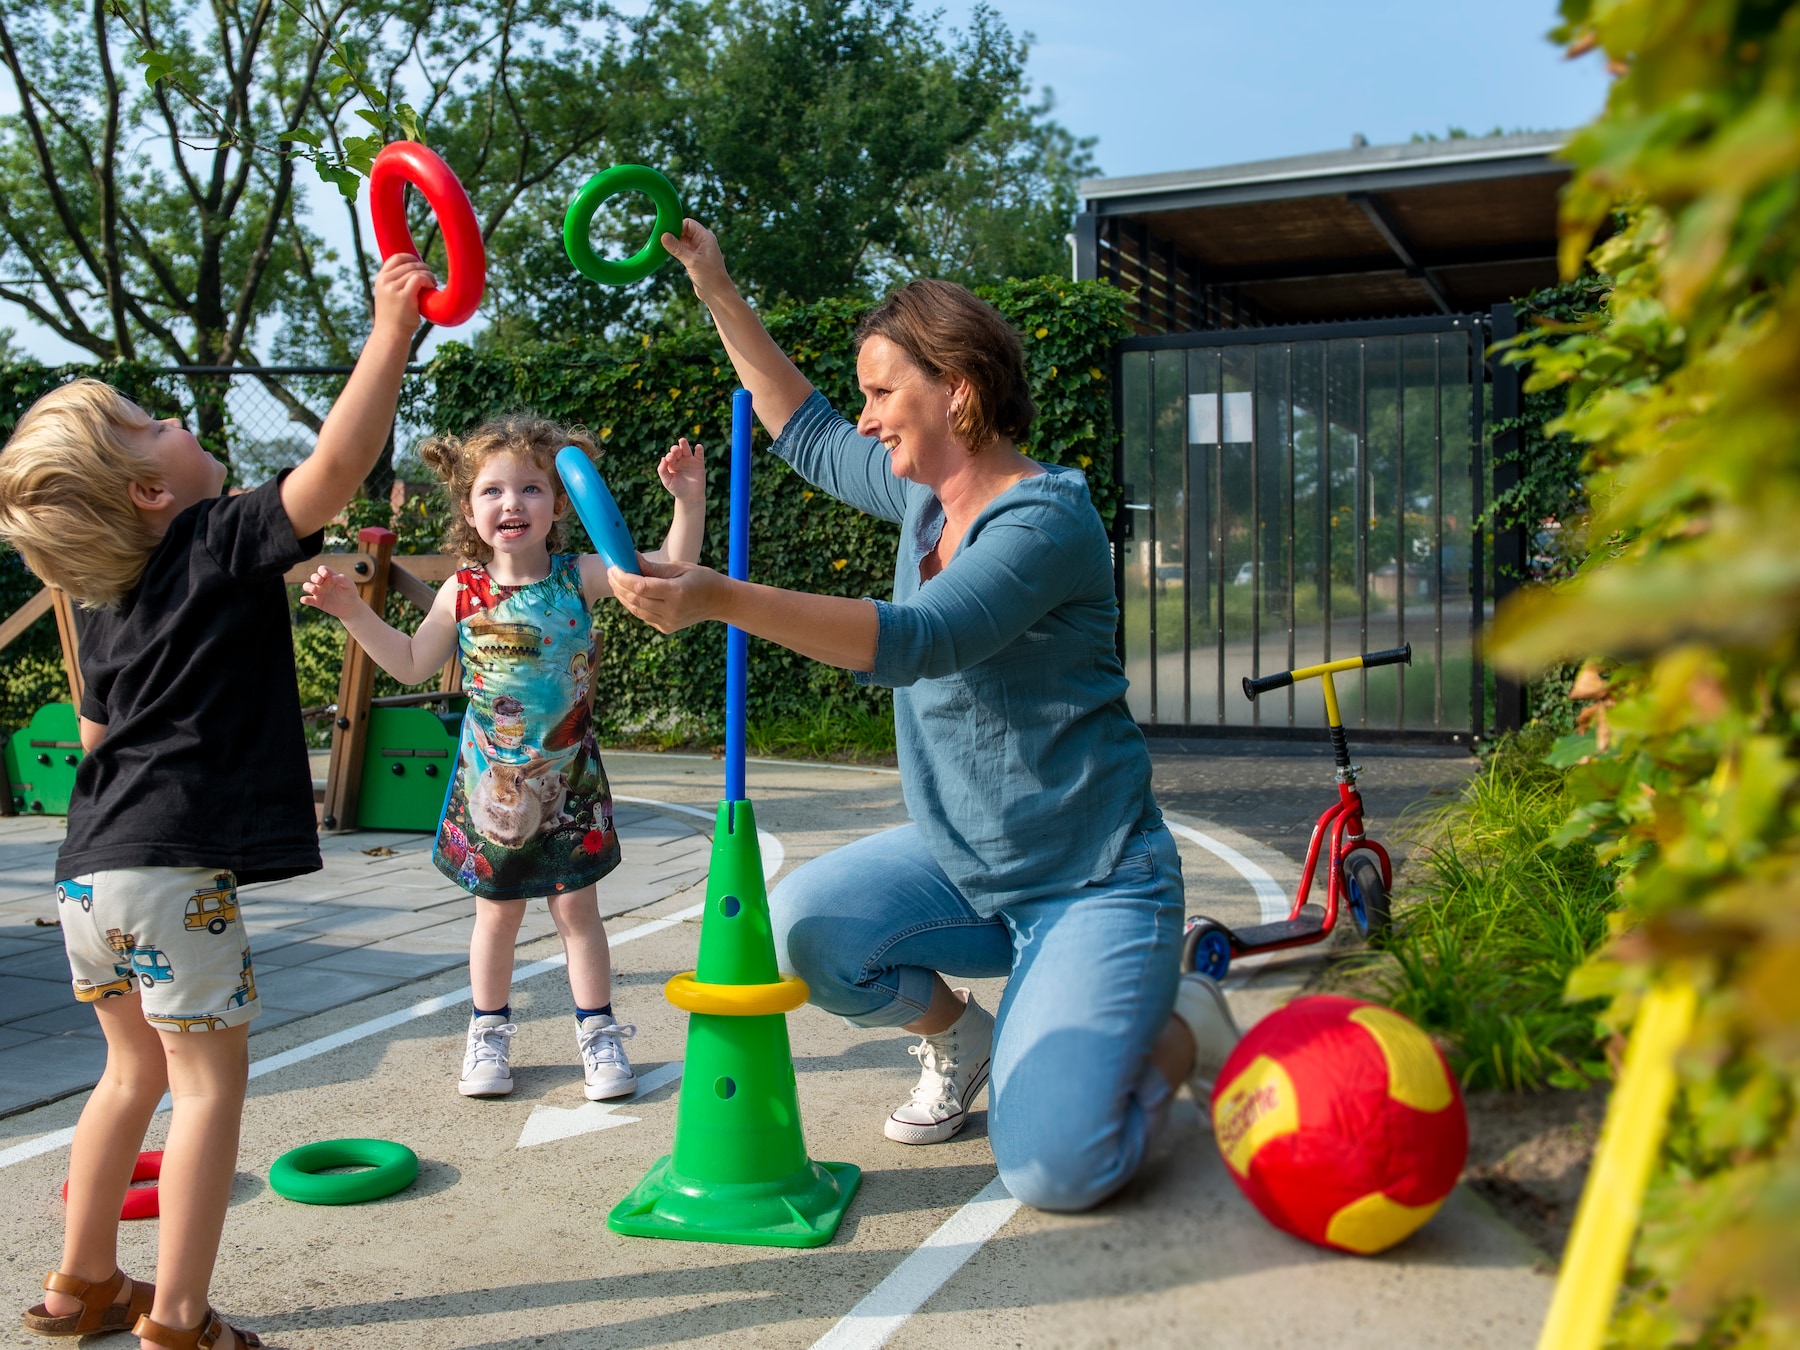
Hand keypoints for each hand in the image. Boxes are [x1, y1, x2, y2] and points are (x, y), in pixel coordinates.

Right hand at [299, 565, 360, 617]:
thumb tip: (334, 577)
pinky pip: (308, 600)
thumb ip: (343, 579)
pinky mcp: (317, 602)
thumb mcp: (349, 585)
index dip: (322, 570)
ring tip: (314, 590)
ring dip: (308, 587)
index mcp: (330, 577)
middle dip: (315, 577)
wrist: (350, 608)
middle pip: (314, 577)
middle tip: (320, 581)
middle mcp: (322, 583)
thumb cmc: (350, 593)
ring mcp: (319, 592)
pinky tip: (304, 599)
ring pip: (307, 586)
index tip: (326, 574)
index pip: (322, 570)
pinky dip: (304, 599)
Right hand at [370, 253, 436, 339]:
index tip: (421, 266)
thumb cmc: (395, 317)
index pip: (397, 257)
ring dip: (428, 275)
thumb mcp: (390, 295)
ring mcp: (393, 288)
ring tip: (432, 284)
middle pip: (409, 263)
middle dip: (424, 268)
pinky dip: (428, 280)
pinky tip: (431, 287)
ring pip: (416, 270)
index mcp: (380, 278)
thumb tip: (415, 269)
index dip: (412, 258)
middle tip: (430, 279)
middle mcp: (385, 281)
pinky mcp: (403, 296)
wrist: (391, 335)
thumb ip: (396, 283)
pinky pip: (418, 278)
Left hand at [608, 557, 728, 633]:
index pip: (641, 587)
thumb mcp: (680, 567)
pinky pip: (643, 616)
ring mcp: (669, 622)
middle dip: (619, 585)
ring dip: (622, 595)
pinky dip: (633, 604)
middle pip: (635, 599)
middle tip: (611, 572)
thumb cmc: (701, 578)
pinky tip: (628, 592)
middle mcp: (672, 611)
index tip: (614, 567)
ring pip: (636, 610)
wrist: (720, 601)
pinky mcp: (666, 628)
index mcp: (677, 593)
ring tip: (615, 581)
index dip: (624, 577)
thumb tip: (631, 559)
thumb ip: (653, 567)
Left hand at [658, 437, 704, 503]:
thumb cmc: (677, 489)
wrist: (690, 497)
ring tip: (682, 440)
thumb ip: (662, 470)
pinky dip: (699, 450)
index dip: (669, 456)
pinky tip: (698, 447)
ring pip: (686, 449)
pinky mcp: (699, 463)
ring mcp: (690, 461)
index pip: (669, 456)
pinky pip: (699, 454)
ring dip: (684, 444)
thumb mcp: (667, 481)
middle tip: (675, 451)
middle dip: (675, 449)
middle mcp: (680, 460)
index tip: (670, 459)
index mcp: (671, 464)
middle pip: (677, 450)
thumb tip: (662, 458)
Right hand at [659, 219, 736, 306]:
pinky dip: (675, 250)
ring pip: (683, 241)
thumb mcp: (692, 261)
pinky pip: (683, 250)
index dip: (677, 226)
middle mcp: (703, 242)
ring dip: (674, 243)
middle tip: (661, 239)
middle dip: (674, 234)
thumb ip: (677, 248)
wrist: (718, 295)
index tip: (666, 233)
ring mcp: (699, 251)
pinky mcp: (694, 260)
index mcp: (706, 238)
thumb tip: (663, 235)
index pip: (689, 223)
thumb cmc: (710, 277)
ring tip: (662, 246)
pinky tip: (667, 253)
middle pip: (685, 231)